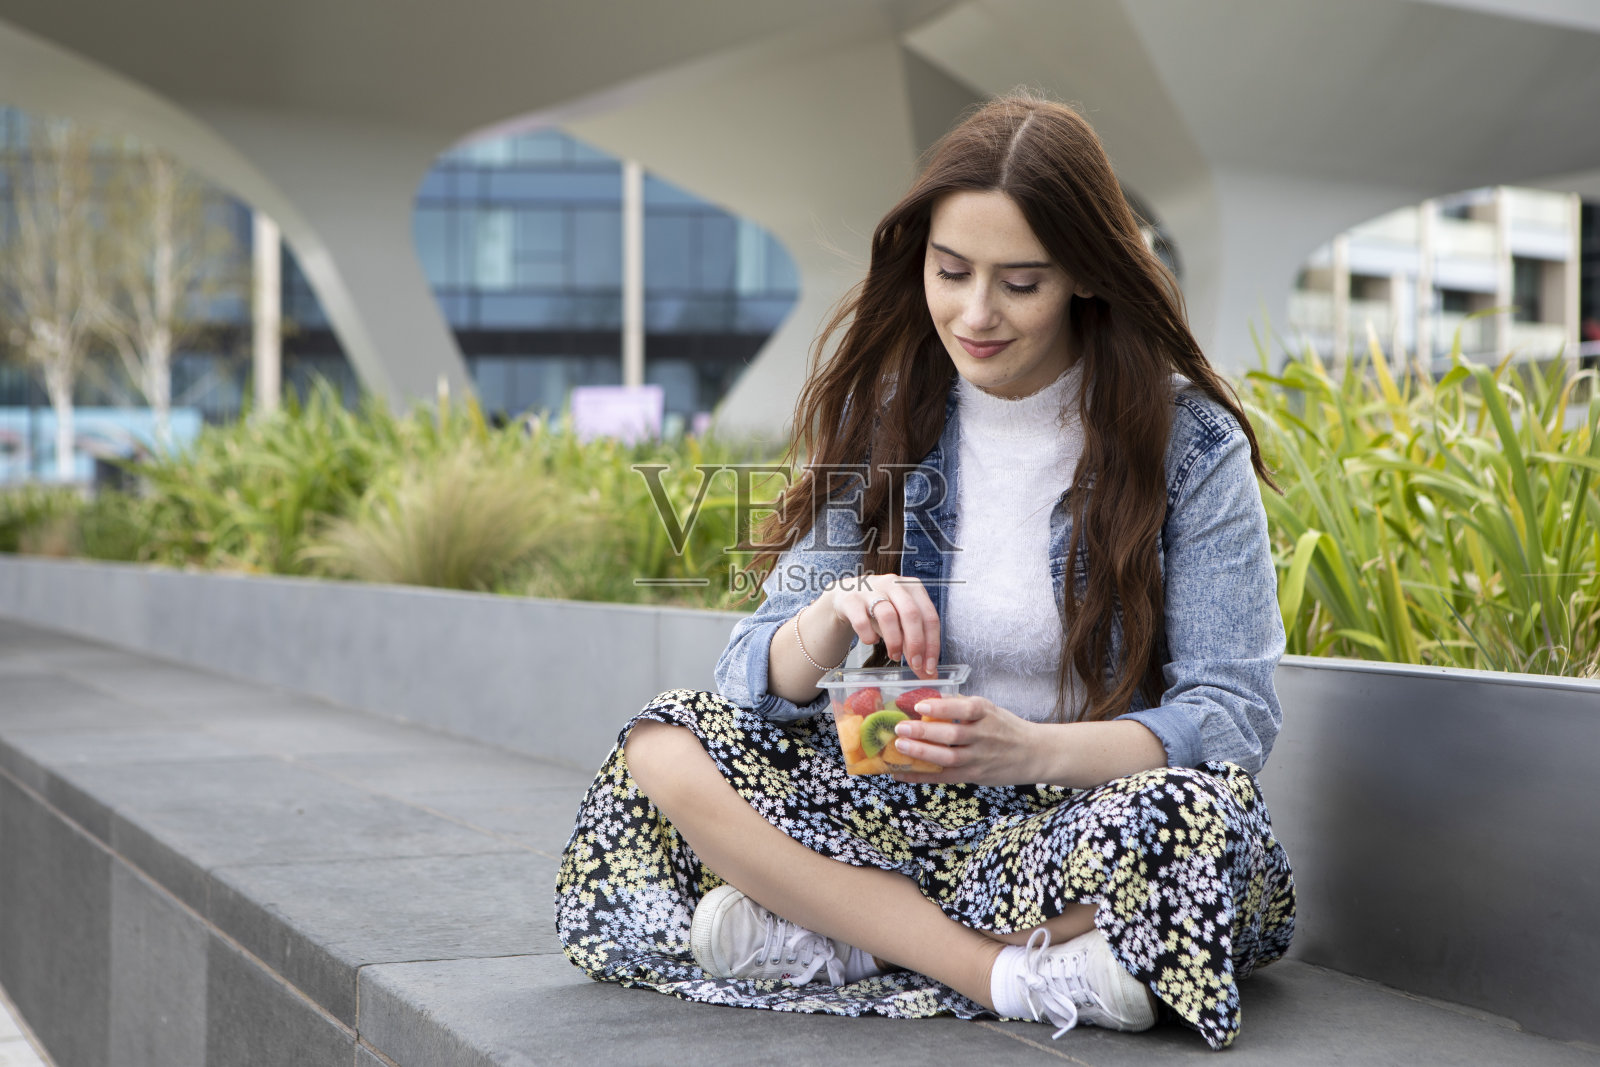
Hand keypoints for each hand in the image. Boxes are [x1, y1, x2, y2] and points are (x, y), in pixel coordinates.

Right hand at [821, 572, 940, 677]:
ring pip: (888, 616)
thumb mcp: (900, 624)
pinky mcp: (851, 599)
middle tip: (915, 664)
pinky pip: (862, 621)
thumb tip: (929, 674)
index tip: (930, 667)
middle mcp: (894, 584)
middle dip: (916, 643)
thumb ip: (914, 646)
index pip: (930, 617)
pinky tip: (871, 641)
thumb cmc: (880, 611)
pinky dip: (868, 636)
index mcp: (913, 588)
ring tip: (894, 656)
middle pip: (911, 614)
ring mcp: (871, 589)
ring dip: (894, 641)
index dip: (932, 644)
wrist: (846, 597)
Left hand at [885, 695, 1043, 784]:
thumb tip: (931, 697)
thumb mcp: (990, 709)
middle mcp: (984, 736)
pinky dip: (921, 776)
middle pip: (952, 735)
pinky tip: (901, 773)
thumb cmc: (1006, 728)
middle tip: (901, 727)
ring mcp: (979, 758)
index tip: (920, 705)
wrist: (1034, 753)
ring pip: (947, 758)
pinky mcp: (974, 775)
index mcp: (987, 714)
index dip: (942, 707)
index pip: (965, 708)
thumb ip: (962, 704)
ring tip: (900, 746)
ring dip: (921, 753)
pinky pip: (944, 776)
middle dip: (924, 731)